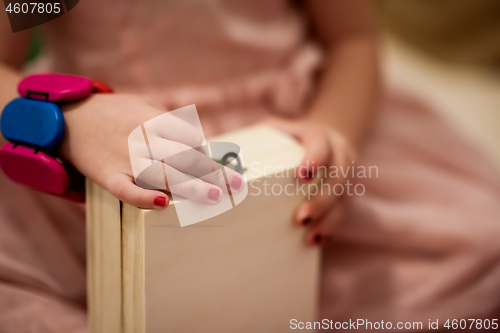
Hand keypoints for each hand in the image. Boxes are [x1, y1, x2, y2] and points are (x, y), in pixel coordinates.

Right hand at [59, 94, 242, 208]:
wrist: (70, 116)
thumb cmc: (117, 114)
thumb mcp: (147, 107)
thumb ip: (172, 124)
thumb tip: (201, 145)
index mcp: (156, 121)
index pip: (192, 141)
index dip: (210, 158)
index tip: (226, 172)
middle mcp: (144, 139)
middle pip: (184, 159)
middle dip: (212, 173)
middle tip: (237, 187)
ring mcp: (125, 158)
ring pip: (162, 174)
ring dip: (189, 186)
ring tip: (214, 197)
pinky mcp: (107, 174)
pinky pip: (125, 190)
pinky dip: (142, 197)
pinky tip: (163, 204)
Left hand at [266, 117, 356, 246]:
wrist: (328, 139)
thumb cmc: (294, 138)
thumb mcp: (281, 130)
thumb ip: (261, 137)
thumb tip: (225, 153)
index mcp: (322, 136)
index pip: (321, 145)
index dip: (314, 160)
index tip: (301, 176)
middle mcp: (341, 154)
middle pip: (338, 178)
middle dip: (321, 199)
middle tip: (300, 217)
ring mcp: (348, 176)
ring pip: (344, 199)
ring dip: (328, 219)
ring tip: (309, 236)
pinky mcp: (347, 194)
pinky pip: (343, 212)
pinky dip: (330, 228)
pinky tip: (315, 241)